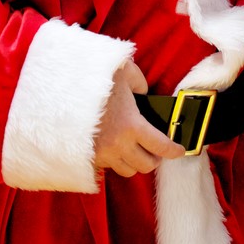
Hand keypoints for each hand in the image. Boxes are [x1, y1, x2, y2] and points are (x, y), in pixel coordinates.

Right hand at [94, 60, 184, 176]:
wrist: (62, 89)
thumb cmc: (96, 78)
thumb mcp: (127, 72)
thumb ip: (141, 84)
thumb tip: (144, 94)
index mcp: (131, 125)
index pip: (161, 147)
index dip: (174, 151)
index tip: (180, 150)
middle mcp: (118, 144)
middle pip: (145, 166)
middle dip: (155, 158)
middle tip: (156, 148)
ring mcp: (101, 153)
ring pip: (127, 170)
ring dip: (135, 162)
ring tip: (136, 149)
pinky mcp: (88, 157)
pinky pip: (108, 167)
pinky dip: (116, 161)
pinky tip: (116, 148)